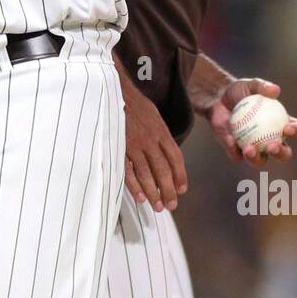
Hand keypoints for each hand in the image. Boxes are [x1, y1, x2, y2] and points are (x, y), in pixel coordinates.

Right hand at [116, 61, 187, 211]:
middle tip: (171, 205)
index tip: (182, 189)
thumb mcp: (154, 115)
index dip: (180, 175)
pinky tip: (140, 197)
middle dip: (168, 189)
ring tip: (157, 206)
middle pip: (163, 170)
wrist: (114, 91)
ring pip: (147, 173)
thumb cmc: (133, 103)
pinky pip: (128, 170)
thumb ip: (160, 134)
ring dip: (153, 192)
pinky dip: (134, 185)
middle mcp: (151, 139)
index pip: (175, 157)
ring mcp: (135, 144)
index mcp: (161, 131)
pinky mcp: (120, 147)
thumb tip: (167, 152)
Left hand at [200, 78, 296, 166]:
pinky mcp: (236, 151)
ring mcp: (254, 148)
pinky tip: (231, 140)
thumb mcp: (251, 85)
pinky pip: (236, 155)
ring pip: (260, 161)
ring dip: (256, 158)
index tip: (287, 128)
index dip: (296, 131)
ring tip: (250, 149)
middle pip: (283, 153)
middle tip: (272, 146)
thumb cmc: (239, 90)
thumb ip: (262, 86)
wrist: (217, 98)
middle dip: (281, 153)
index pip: (295, 130)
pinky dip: (234, 149)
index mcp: (281, 124)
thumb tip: (275, 91)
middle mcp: (270, 140)